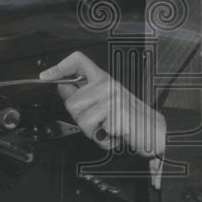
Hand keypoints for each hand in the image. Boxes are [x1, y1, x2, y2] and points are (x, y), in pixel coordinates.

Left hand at [39, 51, 165, 158]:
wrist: (156, 133)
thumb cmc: (131, 119)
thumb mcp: (105, 103)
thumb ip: (84, 94)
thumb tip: (62, 86)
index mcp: (104, 80)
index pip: (79, 61)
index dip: (59, 67)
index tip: (46, 76)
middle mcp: (108, 85)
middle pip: (72, 102)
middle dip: (80, 120)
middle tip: (98, 123)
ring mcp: (113, 98)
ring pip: (82, 120)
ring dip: (92, 132)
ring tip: (107, 129)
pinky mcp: (118, 114)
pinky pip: (96, 132)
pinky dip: (103, 140)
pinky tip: (114, 135)